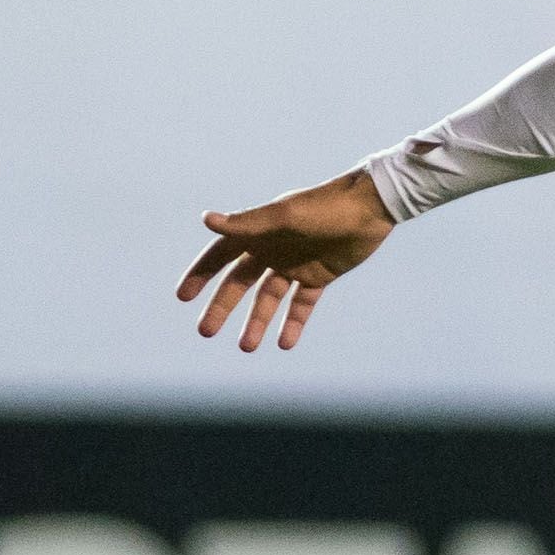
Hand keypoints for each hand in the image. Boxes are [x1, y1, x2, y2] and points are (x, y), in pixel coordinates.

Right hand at [177, 172, 395, 352]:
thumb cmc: (325, 207)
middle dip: (222, 307)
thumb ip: (247, 223)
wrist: (372, 208)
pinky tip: (284, 344)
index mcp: (259, 231)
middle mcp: (272, 249)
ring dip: (257, 322)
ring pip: (269, 299)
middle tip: (205, 332)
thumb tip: (205, 219)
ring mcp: (295, 264)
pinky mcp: (319, 276)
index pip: (220, 255)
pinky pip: (301, 305)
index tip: (183, 297)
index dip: (201, 274)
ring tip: (247, 347)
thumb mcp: (284, 217)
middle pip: (240, 283)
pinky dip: (293, 323)